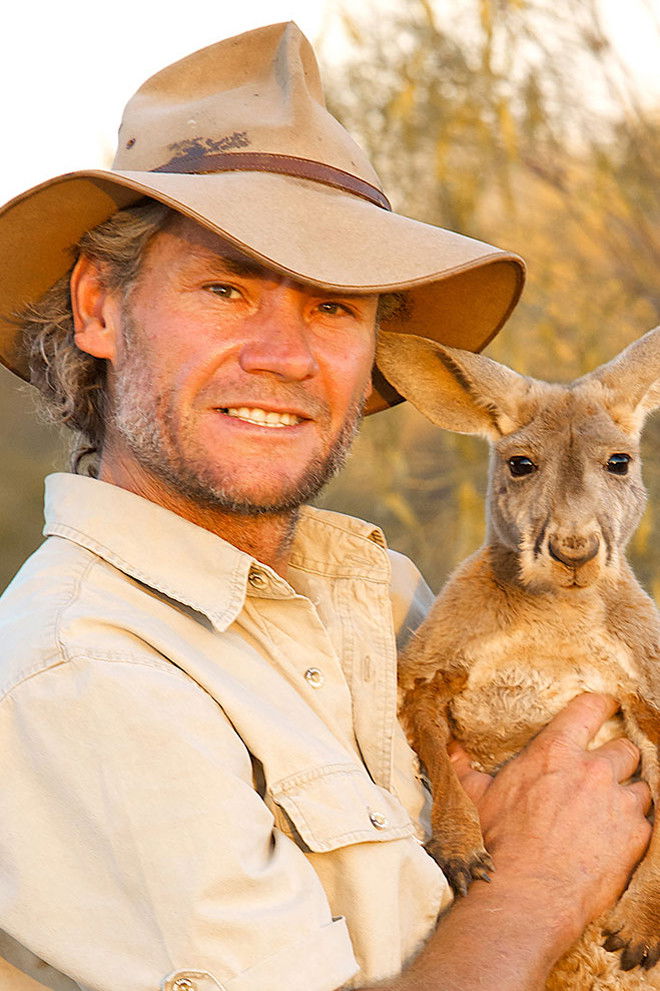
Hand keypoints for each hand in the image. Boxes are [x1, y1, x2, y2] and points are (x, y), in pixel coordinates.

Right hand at [448, 693, 651, 942]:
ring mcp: (618, 803)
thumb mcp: (477, 798)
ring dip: (628, 794)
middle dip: (618, 758)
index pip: (590, 709)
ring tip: (613, 809)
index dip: (602, 704)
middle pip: (625, 748)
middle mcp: (592, 771)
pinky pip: (646, 821)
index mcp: (554, 752)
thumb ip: (467, 769)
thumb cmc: (500, 843)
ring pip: (640, 786)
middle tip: (605, 773)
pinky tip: (617, 837)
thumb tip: (451, 751)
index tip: (608, 705)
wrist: (528, 892)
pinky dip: (634, 827)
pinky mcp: (635, 836)